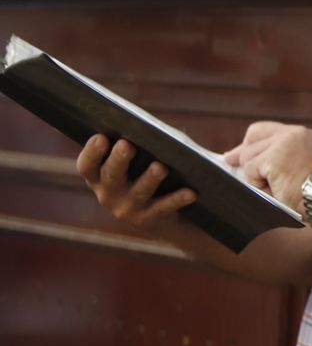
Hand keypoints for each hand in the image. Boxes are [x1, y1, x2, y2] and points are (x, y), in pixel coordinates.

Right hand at [76, 135, 195, 233]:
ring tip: (160, 167)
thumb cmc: (146, 171)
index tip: (101, 137)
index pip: (87, 166)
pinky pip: (164, 207)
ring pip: (139, 191)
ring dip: (149, 178)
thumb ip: (139, 141)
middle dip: (118, 160)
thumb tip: (152, 125)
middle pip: (111, 176)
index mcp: (99, 176)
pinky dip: (177, 199)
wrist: (160, 217)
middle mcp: (108, 194)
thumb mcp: (138, 158)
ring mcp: (127, 209)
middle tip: (127, 145)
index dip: (92, 152)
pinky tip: (190, 192)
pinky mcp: (149, 219)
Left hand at [223, 122, 311, 210]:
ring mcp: (284, 144)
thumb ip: (275, 157)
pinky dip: (257, 184)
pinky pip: (250, 171)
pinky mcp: (274, 159)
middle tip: (240, 169)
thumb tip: (238, 158)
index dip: (249, 143)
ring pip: (248, 157)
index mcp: (302, 135)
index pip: (264, 130)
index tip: (236, 155)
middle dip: (245, 157)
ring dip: (256, 177)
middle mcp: (293, 134)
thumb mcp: (298, 166)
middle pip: (252, 138)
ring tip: (276, 188)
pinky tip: (274, 190)